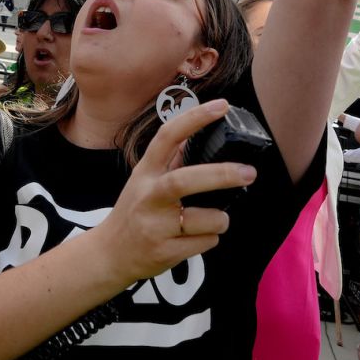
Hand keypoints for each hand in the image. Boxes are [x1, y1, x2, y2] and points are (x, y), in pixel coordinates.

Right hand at [92, 100, 254, 287]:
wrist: (110, 254)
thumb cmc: (135, 212)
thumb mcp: (144, 181)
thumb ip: (169, 160)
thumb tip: (198, 134)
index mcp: (146, 172)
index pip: (167, 137)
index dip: (195, 119)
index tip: (222, 106)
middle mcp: (148, 196)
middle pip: (185, 180)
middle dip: (221, 174)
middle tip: (249, 172)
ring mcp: (155, 226)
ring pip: (208, 219)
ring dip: (220, 219)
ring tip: (212, 220)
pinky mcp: (165, 251)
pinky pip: (206, 242)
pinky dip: (209, 239)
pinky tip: (193, 238)